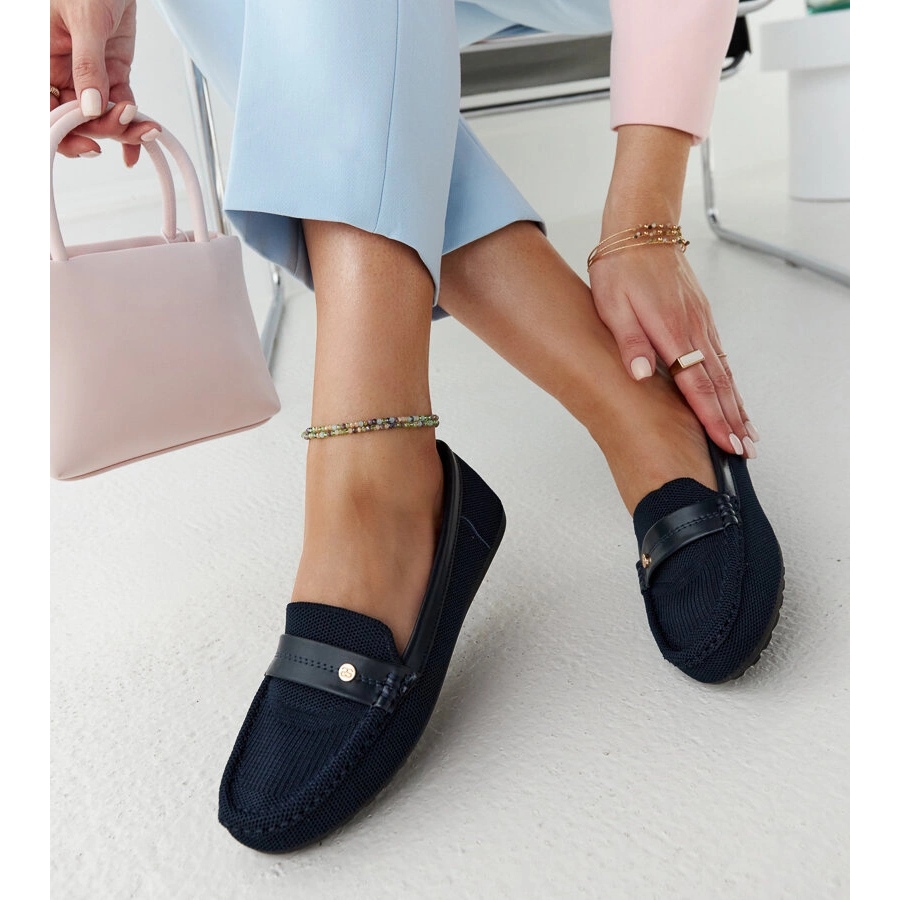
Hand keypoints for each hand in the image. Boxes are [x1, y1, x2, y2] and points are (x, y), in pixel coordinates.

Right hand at [50, 0, 157, 164]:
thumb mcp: (84, 19)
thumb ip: (87, 64)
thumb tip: (89, 106)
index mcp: (41, 59)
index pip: (45, 109)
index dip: (63, 133)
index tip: (88, 144)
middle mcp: (61, 72)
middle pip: (76, 120)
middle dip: (102, 129)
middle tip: (124, 124)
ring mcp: (88, 77)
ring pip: (101, 117)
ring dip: (124, 129)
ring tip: (145, 127)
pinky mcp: (112, 75)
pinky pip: (121, 106)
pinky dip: (134, 124)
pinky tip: (146, 136)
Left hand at [588, 242, 756, 456]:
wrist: (641, 228)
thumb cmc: (622, 266)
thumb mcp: (612, 304)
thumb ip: (629, 341)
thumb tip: (637, 374)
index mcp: (671, 330)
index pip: (696, 385)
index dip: (712, 417)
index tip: (726, 442)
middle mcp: (693, 329)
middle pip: (718, 384)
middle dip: (732, 420)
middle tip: (746, 450)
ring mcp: (701, 322)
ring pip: (724, 371)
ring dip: (736, 404)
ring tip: (748, 431)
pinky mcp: (700, 316)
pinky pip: (720, 355)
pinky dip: (730, 380)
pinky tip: (733, 393)